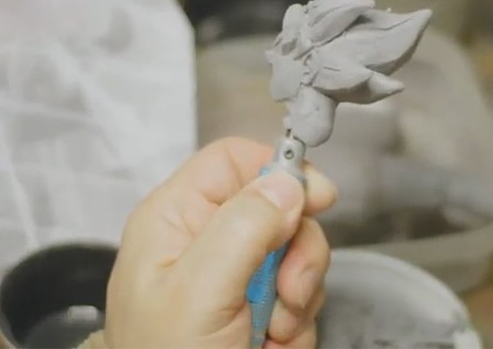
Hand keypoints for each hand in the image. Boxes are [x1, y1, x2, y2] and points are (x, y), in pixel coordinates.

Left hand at [104, 137, 336, 348]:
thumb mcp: (198, 291)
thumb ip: (243, 229)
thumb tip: (289, 183)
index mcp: (175, 218)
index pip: (232, 161)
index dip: (277, 170)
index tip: (316, 199)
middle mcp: (206, 240)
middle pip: (278, 207)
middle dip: (296, 252)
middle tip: (288, 291)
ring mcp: (235, 276)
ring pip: (297, 254)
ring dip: (299, 296)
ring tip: (272, 331)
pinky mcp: (258, 308)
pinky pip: (301, 296)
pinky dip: (297, 324)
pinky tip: (272, 345)